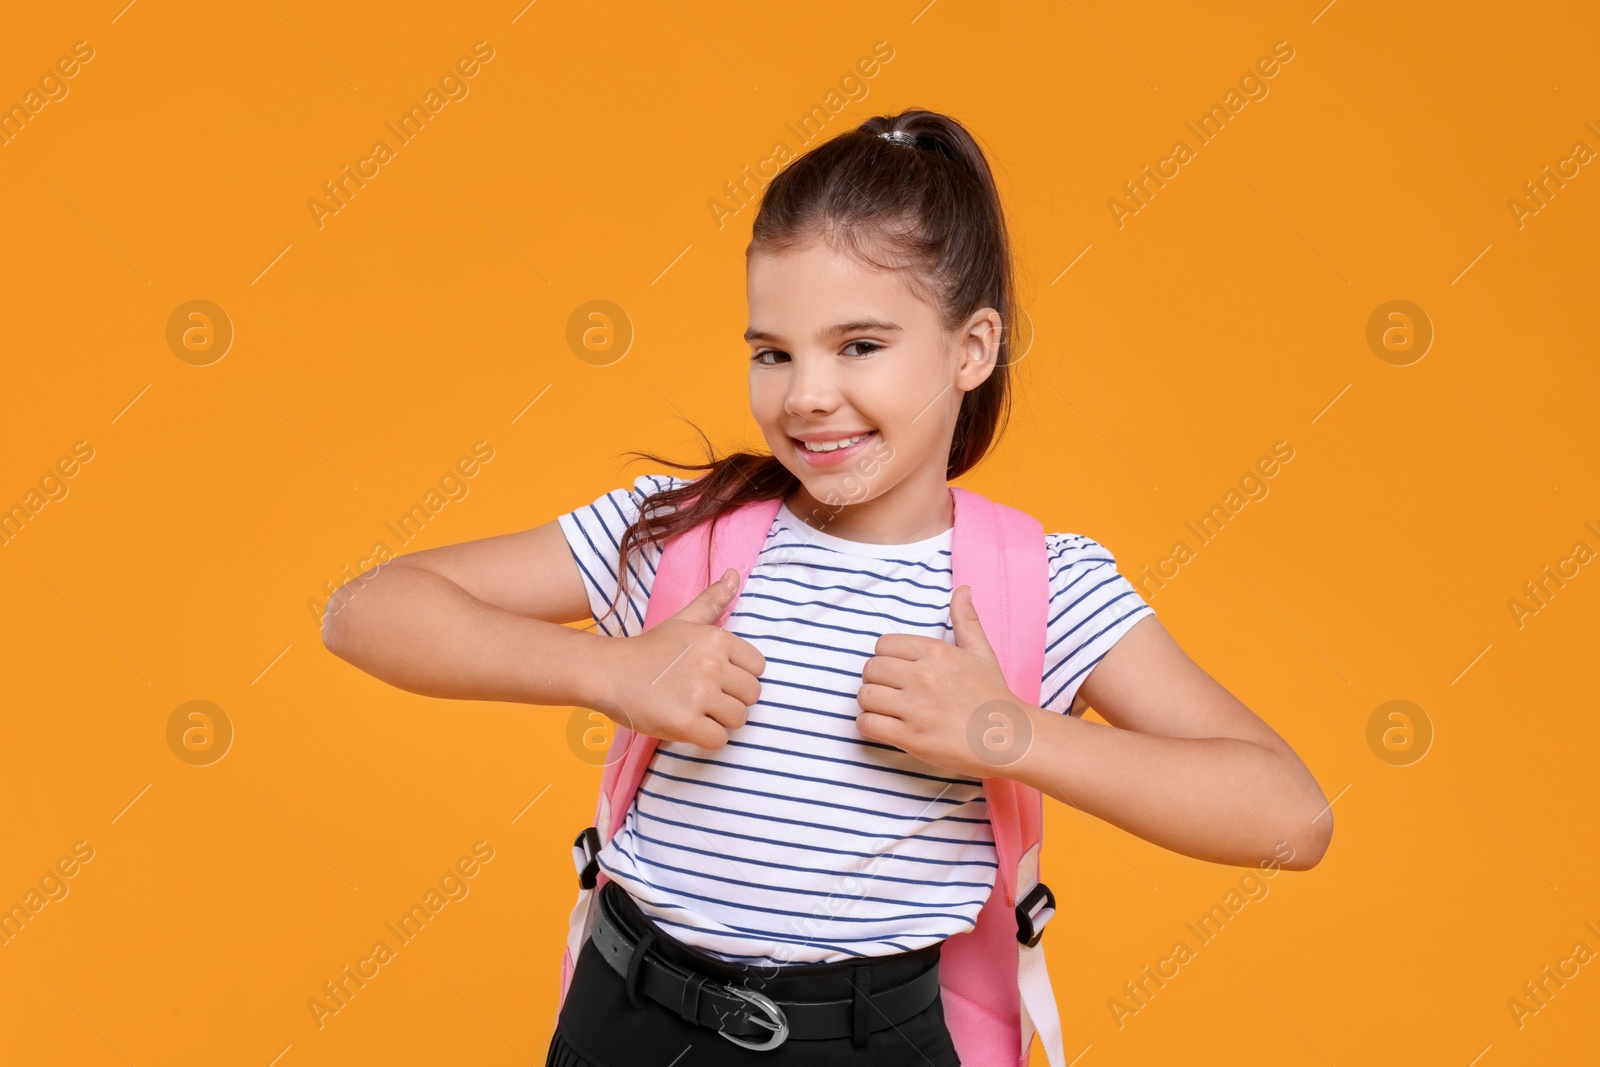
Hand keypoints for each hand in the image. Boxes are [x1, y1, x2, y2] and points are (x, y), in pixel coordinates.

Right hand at [595, 568, 765, 748]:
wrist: (608, 673)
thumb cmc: (650, 649)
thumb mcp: (684, 620)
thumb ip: (713, 600)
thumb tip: (736, 573)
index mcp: (717, 639)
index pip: (758, 667)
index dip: (740, 675)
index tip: (717, 677)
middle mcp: (712, 665)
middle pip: (752, 695)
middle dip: (732, 699)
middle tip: (705, 697)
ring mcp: (699, 695)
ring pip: (739, 719)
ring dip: (720, 720)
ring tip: (696, 710)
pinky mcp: (685, 724)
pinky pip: (720, 740)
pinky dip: (707, 738)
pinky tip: (689, 725)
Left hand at [857, 584, 1033, 778]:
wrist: (1007, 737)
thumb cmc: (992, 695)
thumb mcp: (981, 651)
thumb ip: (966, 620)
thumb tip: (963, 589)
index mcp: (935, 652)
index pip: (883, 645)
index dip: (886, 658)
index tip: (898, 671)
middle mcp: (921, 676)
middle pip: (870, 670)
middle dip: (876, 680)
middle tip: (891, 691)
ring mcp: (914, 707)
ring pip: (865, 696)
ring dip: (871, 704)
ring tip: (887, 710)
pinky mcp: (910, 737)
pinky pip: (868, 724)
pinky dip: (869, 726)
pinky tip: (885, 727)